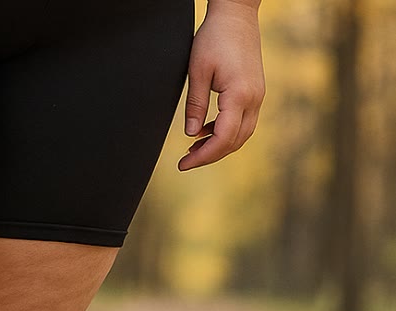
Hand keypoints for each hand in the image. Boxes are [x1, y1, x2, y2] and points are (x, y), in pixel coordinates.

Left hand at [179, 0, 264, 169]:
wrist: (236, 14)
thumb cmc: (215, 37)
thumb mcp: (198, 72)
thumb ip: (195, 106)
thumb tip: (191, 134)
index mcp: (239, 95)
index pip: (223, 139)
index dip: (202, 157)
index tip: (183, 165)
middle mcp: (254, 98)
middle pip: (234, 142)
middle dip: (209, 156)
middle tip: (185, 162)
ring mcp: (257, 96)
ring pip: (241, 135)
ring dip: (218, 146)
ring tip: (193, 150)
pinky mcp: (255, 92)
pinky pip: (242, 122)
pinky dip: (225, 132)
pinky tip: (205, 131)